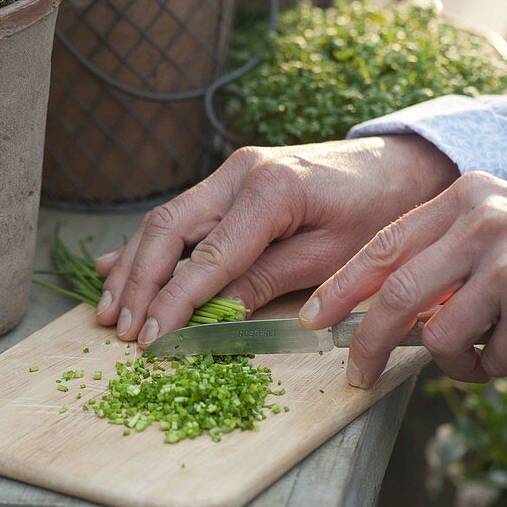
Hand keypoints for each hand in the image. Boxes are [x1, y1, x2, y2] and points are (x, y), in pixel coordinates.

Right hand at [95, 135, 458, 346]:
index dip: (174, 302)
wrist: (398, 167)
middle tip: (120, 329)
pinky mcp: (229, 182)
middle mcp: (239, 173)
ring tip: (109, 310)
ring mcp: (230, 173)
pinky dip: (146, 246)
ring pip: (164, 221)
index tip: (151, 339)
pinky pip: (179, 215)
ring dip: (132, 267)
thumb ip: (267, 280)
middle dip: (138, 284)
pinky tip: (114, 268)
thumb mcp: (330, 257)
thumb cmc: (376, 214)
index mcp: (270, 190)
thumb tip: (212, 315)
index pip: (207, 256)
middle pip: (168, 229)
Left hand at [300, 172, 506, 385]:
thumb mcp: (498, 224)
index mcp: (466, 198)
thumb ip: (442, 254)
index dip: (343, 286)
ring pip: (441, 337)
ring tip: (487, 347)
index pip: (385, 245)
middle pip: (398, 296)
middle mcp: (483, 225)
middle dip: (368, 342)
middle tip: (354, 374)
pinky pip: (489, 361)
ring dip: (454, 359)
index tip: (313, 316)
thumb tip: (384, 310)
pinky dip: (497, 367)